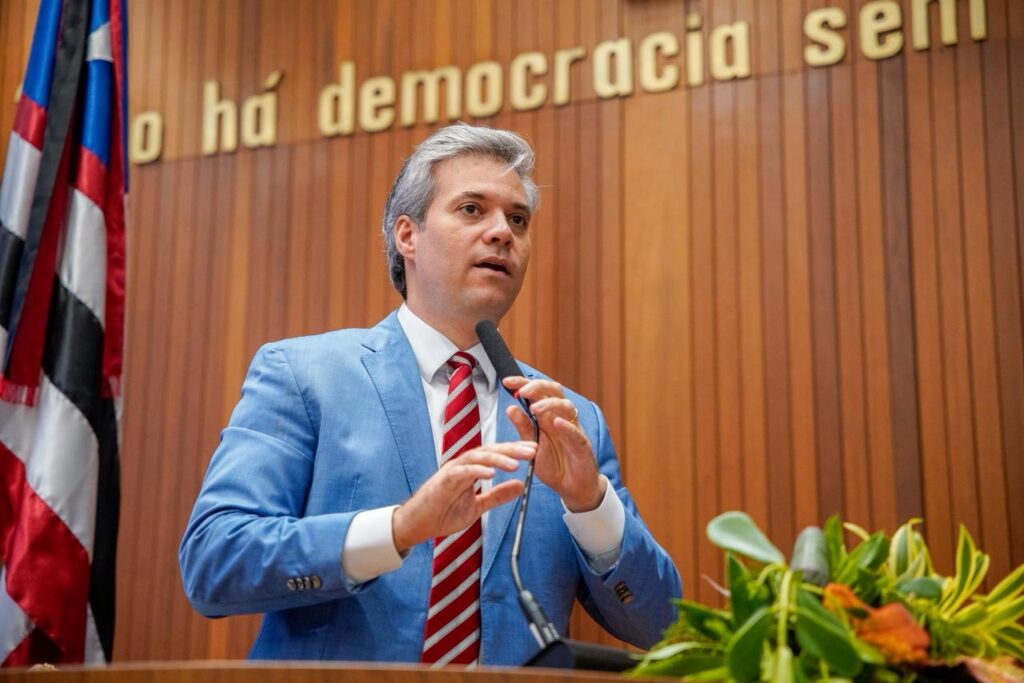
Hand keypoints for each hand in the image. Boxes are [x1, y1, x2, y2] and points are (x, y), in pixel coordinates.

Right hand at [391, 441, 535, 552]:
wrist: (417, 524)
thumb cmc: (443, 513)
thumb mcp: (477, 506)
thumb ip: (497, 495)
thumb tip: (520, 486)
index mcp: (472, 468)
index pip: (496, 454)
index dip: (515, 451)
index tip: (535, 450)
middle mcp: (463, 465)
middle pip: (490, 451)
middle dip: (512, 449)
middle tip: (533, 449)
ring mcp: (453, 471)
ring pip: (477, 457)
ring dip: (497, 458)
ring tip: (516, 463)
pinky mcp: (443, 481)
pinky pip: (462, 472)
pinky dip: (476, 471)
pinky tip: (491, 473)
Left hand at [502, 377, 605, 511]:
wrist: (570, 487)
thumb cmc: (553, 465)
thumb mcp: (531, 446)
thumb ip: (523, 428)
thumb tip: (510, 407)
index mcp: (546, 416)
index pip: (536, 393)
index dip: (522, 384)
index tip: (506, 382)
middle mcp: (560, 418)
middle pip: (554, 391)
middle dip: (538, 387)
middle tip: (522, 392)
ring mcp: (572, 429)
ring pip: (566, 406)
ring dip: (550, 404)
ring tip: (535, 409)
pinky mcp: (582, 444)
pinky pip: (576, 431)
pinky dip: (567, 426)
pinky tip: (558, 422)